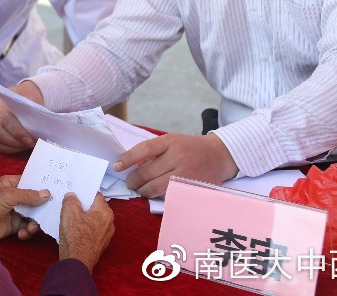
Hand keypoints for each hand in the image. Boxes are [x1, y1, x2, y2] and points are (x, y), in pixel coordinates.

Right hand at [0, 81, 41, 152]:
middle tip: (30, 144)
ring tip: (27, 146)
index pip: (4, 117)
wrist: (22, 96)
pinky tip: (21, 147)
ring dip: (13, 147)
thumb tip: (38, 128)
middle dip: (15, 142)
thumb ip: (33, 110)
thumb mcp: (32, 98)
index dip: (17, 131)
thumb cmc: (28, 98)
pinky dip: (9, 149)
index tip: (30, 140)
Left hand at [0, 175, 48, 239]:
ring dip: (34, 223)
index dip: (41, 186)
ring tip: (31, 228)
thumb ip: (28, 195)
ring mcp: (14, 211)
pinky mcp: (13, 225)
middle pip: (34, 200)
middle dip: (41, 209)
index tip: (55, 190)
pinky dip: (27, 232)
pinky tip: (22, 234)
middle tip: (48, 214)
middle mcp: (13, 196)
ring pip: (33, 216)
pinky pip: (27, 227)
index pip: (30, 181)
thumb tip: (47, 194)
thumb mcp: (9, 195)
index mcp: (10, 183)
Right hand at [58, 192, 114, 271]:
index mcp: (105, 212)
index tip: (76, 192)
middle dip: (83, 206)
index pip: (96, 195)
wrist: (77, 261)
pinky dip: (84, 230)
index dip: (84, 193)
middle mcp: (109, 223)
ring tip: (70, 218)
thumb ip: (71, 200)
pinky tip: (73, 231)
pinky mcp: (99, 245)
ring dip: (84, 219)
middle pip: (95, 209)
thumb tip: (72, 196)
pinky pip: (92, 232)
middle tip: (70, 204)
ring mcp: (106, 236)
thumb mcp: (69, 211)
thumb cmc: (76, 236)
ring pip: (93, 221)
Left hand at [114, 133, 238, 197]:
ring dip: (143, 191)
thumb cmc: (190, 148)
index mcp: (171, 141)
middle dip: (133, 180)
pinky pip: (167, 196)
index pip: (144, 149)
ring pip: (155, 188)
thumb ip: (154, 151)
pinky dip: (158, 196)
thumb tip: (130, 165)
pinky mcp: (191, 188)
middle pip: (147, 172)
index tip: (116, 166)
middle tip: (129, 182)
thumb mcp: (172, 141)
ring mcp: (185, 174)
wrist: (219, 155)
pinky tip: (155, 193)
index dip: (127, 159)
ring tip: (141, 189)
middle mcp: (178, 157)